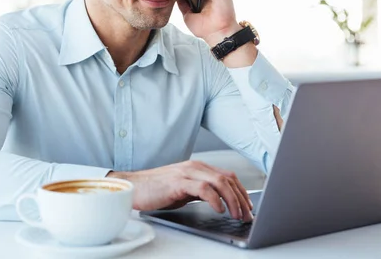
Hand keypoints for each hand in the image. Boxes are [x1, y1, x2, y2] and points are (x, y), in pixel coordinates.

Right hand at [107, 160, 253, 221]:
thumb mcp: (184, 191)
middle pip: (227, 179)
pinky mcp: (178, 182)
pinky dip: (215, 199)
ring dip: (232, 200)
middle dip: (241, 198)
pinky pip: (203, 188)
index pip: (227, 176)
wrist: (132, 187)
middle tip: (247, 215)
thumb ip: (201, 191)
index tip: (248, 206)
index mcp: (197, 168)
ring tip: (237, 214)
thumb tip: (220, 202)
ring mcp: (186, 173)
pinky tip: (219, 209)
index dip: (241, 191)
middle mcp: (194, 167)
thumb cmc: (155, 190)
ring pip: (219, 182)